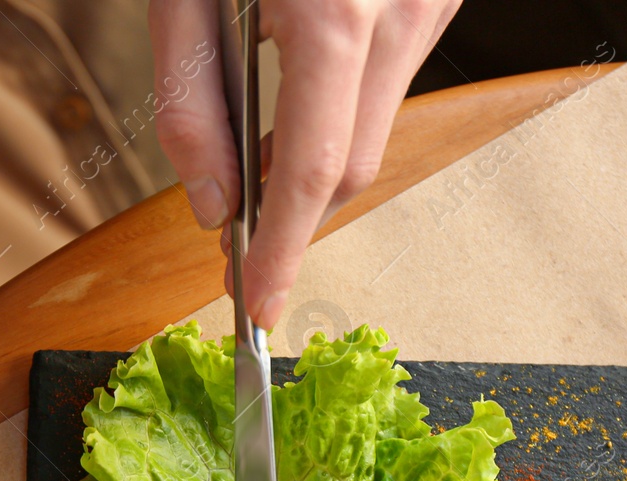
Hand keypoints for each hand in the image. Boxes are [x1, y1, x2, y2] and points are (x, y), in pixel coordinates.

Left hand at [149, 0, 461, 327]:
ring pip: (373, 135)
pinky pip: (386, 91)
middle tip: (236, 252)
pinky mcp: (436, 3)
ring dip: (314, 170)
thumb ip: (190, 103)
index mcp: (334, 13)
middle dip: (293, 224)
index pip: (312, 169)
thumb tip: (213, 204)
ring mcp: (429, 8)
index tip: (257, 304)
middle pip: (350, 167)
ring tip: (252, 175)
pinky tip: (295, 116)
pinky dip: (340, 121)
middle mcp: (399, 14)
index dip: (283, 250)